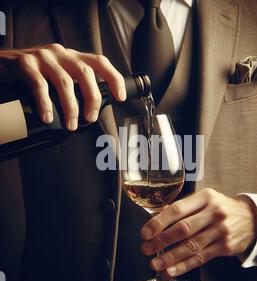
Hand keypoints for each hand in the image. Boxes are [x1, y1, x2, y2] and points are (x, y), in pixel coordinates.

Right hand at [0, 44, 125, 130]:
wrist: (3, 65)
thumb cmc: (35, 74)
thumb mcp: (59, 75)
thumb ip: (74, 85)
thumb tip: (91, 111)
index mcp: (73, 57)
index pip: (100, 62)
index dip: (114, 78)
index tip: (120, 97)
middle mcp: (61, 54)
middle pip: (86, 73)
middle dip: (92, 98)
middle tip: (90, 118)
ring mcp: (43, 57)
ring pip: (65, 81)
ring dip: (71, 106)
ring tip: (71, 124)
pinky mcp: (25, 63)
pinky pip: (39, 85)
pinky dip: (46, 103)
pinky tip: (49, 117)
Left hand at [141, 188, 256, 277]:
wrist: (251, 218)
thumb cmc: (219, 207)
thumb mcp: (204, 199)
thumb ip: (183, 207)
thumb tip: (156, 217)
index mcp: (205, 197)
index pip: (177, 209)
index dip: (159, 222)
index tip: (145, 232)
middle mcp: (214, 213)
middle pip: (183, 229)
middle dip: (161, 241)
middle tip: (146, 248)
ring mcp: (221, 231)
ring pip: (191, 246)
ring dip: (170, 257)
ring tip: (155, 264)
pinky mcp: (225, 247)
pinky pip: (201, 258)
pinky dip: (185, 266)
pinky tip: (171, 270)